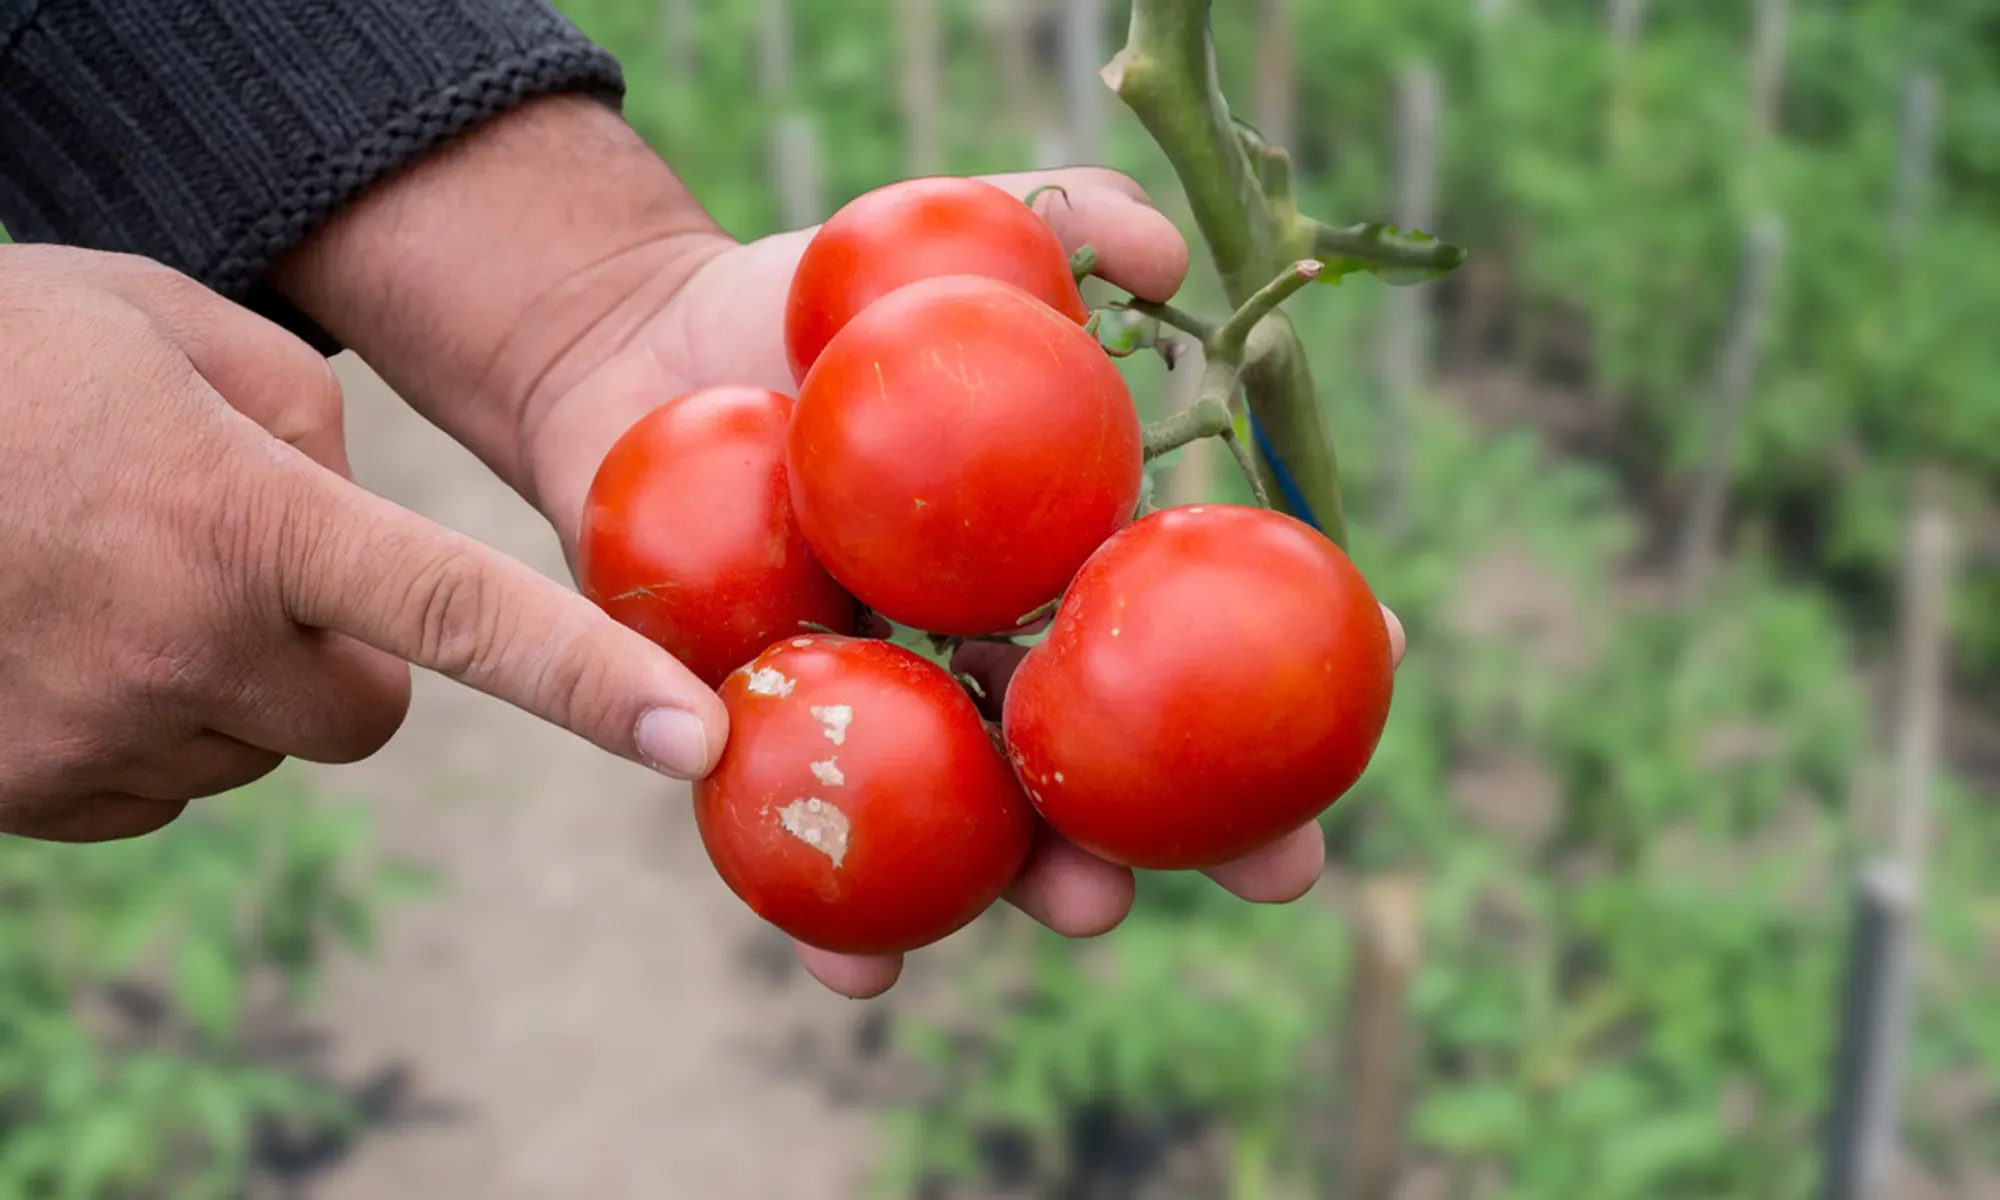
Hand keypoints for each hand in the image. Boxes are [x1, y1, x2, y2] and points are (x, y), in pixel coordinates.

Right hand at [0, 245, 725, 842]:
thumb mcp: (162, 325)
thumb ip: (302, 416)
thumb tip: (354, 517)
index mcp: (244, 520)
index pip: (463, 615)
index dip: (590, 681)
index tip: (693, 740)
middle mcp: (186, 650)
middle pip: (366, 713)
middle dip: (344, 656)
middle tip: (251, 567)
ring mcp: (99, 740)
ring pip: (255, 748)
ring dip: (228, 683)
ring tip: (108, 572)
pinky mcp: (30, 799)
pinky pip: (160, 787)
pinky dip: (143, 727)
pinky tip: (60, 634)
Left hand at [521, 170, 1408, 998]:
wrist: (638, 352)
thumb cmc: (811, 302)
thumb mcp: (940, 238)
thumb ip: (1058, 227)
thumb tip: (1173, 258)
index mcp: (1047, 554)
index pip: (1185, 607)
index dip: (1287, 638)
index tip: (1387, 655)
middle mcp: (986, 651)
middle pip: (1110, 752)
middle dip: (1201, 822)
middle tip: (1285, 868)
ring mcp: (888, 706)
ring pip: (981, 817)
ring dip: (1041, 879)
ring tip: (1087, 912)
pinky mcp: (768, 739)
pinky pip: (805, 837)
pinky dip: (826, 921)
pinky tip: (858, 978)